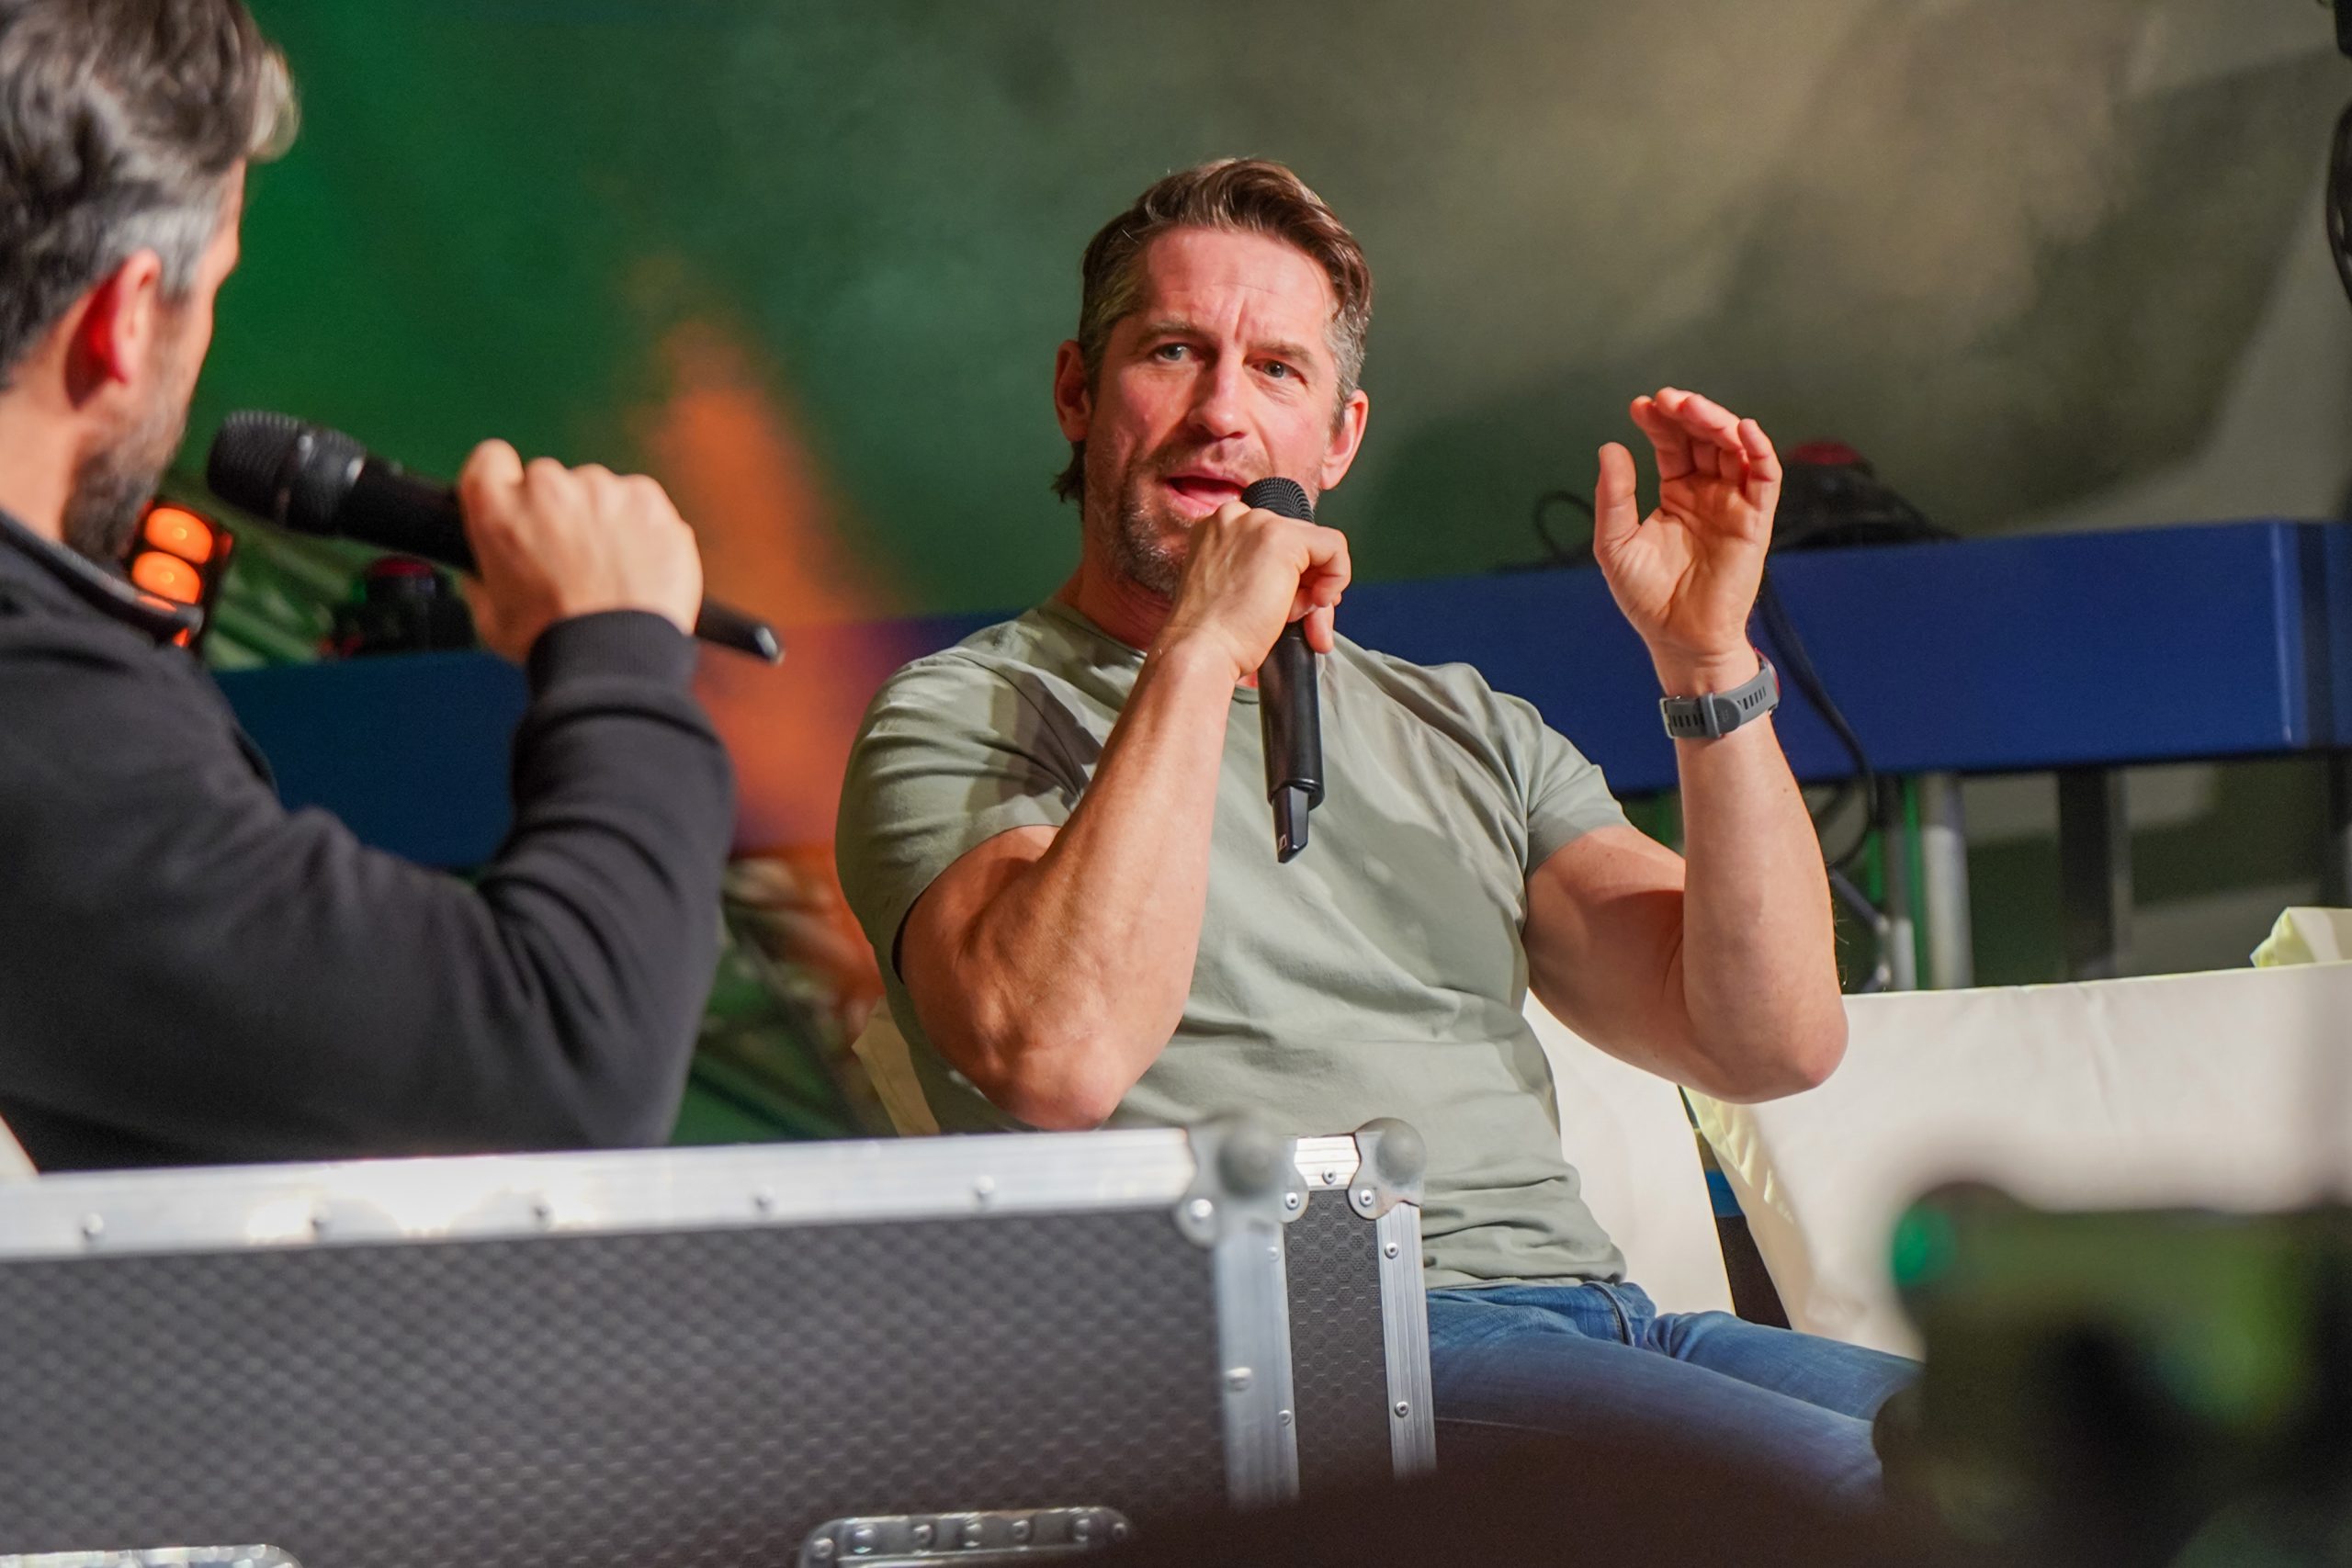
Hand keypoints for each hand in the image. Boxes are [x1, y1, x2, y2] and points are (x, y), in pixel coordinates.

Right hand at [455, 440, 703, 662]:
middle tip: (572, 561)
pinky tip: (639, 567)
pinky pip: (640, 502)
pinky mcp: (648, 499)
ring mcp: (601, 489)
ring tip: (611, 572)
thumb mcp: (490, 617)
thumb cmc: (553, 644)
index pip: (490, 460)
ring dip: (602, 519)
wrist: (615, 659)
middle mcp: (547, 487)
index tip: (517, 505)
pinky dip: (642, 527)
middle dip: (557, 513)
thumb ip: (482, 577)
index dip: (503, 482)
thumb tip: (483, 568)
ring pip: (598, 491)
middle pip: (549, 481)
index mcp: (496, 508)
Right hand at [1154, 499, 1351, 681]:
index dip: (1291, 577)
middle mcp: (1235, 517)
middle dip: (1308, 585)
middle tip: (1300, 620)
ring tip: (1293, 618)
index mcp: (1219, 530)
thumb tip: (1319, 588)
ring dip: (1315, 588)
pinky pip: (1334, 547)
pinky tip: (1316, 603)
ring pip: (1317, 545)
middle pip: (1297, 544)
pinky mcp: (1283, 537)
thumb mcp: (1240, 592)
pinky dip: (1337, 577)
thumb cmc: (1213, 634)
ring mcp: (1258, 523)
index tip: (1289, 605)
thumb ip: (1268, 576)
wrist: (1201, 649)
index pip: (1275, 543)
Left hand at [1594, 387, 1778, 692]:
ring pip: (1734, 448)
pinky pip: (1765, 478)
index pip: (1672, 444)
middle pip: (1705, 437)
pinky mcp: (1755, 521)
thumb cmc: (1647, 597)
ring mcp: (1733, 504)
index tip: (1640, 406)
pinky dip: (1759, 451)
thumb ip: (1613, 498)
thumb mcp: (1616, 543)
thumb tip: (1610, 448)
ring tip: (1692, 408)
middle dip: (1688, 412)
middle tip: (1667, 399)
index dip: (1659, 422)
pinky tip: (1742, 430)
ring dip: (1718, 421)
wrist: (1679, 639)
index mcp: (1677, 493)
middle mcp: (1708, 493)